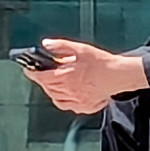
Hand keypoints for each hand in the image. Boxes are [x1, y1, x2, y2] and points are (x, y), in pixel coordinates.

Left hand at [24, 38, 149, 114]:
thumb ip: (61, 46)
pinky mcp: (84, 106)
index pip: (40, 77)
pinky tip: (65, 94)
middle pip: (47, 87)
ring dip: (51, 90)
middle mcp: (67, 91)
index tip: (28, 69)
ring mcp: (75, 101)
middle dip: (43, 80)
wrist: (120, 75)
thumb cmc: (103, 63)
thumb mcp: (81, 49)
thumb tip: (46, 44)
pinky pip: (66, 105)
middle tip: (44, 73)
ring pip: (55, 97)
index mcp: (64, 77)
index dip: (31, 73)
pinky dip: (62, 100)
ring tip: (54, 82)